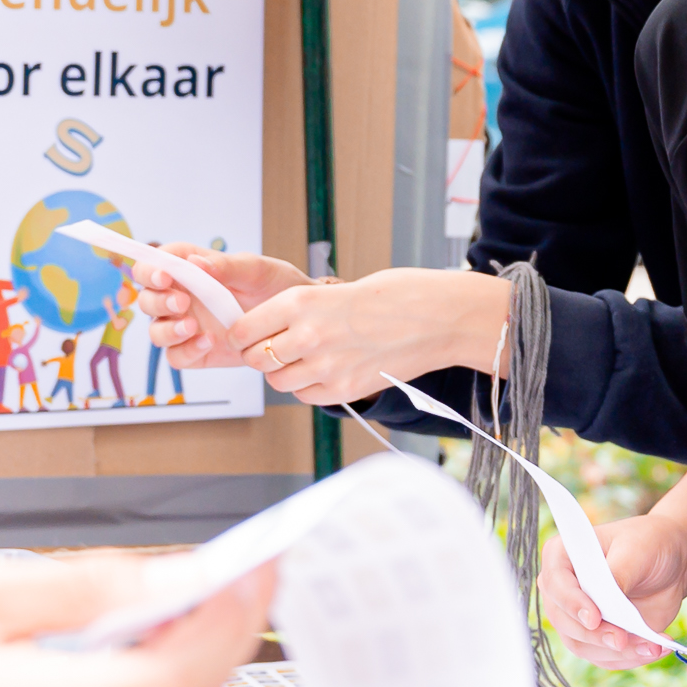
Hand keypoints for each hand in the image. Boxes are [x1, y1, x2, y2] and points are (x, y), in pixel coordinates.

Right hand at [137, 247, 310, 367]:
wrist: (299, 320)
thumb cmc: (276, 286)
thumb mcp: (257, 270)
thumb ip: (228, 266)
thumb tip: (196, 262)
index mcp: (189, 269)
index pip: (154, 265)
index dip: (150, 270)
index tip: (165, 276)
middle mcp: (181, 297)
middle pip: (147, 300)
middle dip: (157, 301)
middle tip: (182, 302)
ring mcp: (186, 326)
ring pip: (156, 331)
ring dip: (167, 329)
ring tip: (192, 326)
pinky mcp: (196, 352)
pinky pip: (177, 356)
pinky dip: (186, 351)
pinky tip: (208, 343)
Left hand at [224, 267, 509, 408]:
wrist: (444, 317)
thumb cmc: (400, 295)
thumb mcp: (340, 290)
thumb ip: (303, 310)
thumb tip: (272, 329)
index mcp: (301, 302)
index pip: (242, 330)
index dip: (243, 334)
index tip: (251, 334)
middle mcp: (308, 335)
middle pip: (256, 359)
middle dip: (261, 355)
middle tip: (277, 347)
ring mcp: (326, 366)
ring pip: (278, 382)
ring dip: (286, 372)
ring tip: (308, 359)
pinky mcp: (345, 389)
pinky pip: (306, 396)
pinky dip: (310, 387)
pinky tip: (329, 370)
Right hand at [538, 509, 686, 667]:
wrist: (675, 563)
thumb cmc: (651, 544)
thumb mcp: (638, 551)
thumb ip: (618, 574)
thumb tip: (604, 604)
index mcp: (563, 556)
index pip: (555, 583)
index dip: (572, 603)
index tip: (594, 618)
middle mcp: (563, 590)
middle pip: (564, 621)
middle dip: (595, 635)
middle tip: (623, 639)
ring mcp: (578, 617)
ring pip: (582, 645)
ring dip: (617, 651)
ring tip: (651, 645)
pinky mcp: (597, 637)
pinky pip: (604, 657)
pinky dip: (629, 658)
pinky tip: (653, 649)